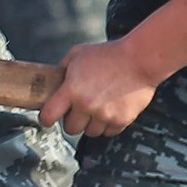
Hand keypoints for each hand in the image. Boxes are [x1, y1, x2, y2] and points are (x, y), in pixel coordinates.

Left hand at [36, 39, 161, 137]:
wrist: (141, 59)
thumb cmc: (109, 54)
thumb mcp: (78, 54)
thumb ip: (63, 68)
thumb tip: (53, 78)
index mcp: (71, 90)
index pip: (48, 115)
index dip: (46, 118)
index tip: (48, 118)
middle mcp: (86, 105)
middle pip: (70, 129)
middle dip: (72, 121)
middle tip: (78, 111)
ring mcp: (105, 115)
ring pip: (90, 133)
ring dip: (91, 124)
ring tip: (97, 109)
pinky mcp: (122, 120)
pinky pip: (109, 132)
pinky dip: (108, 125)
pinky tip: (111, 111)